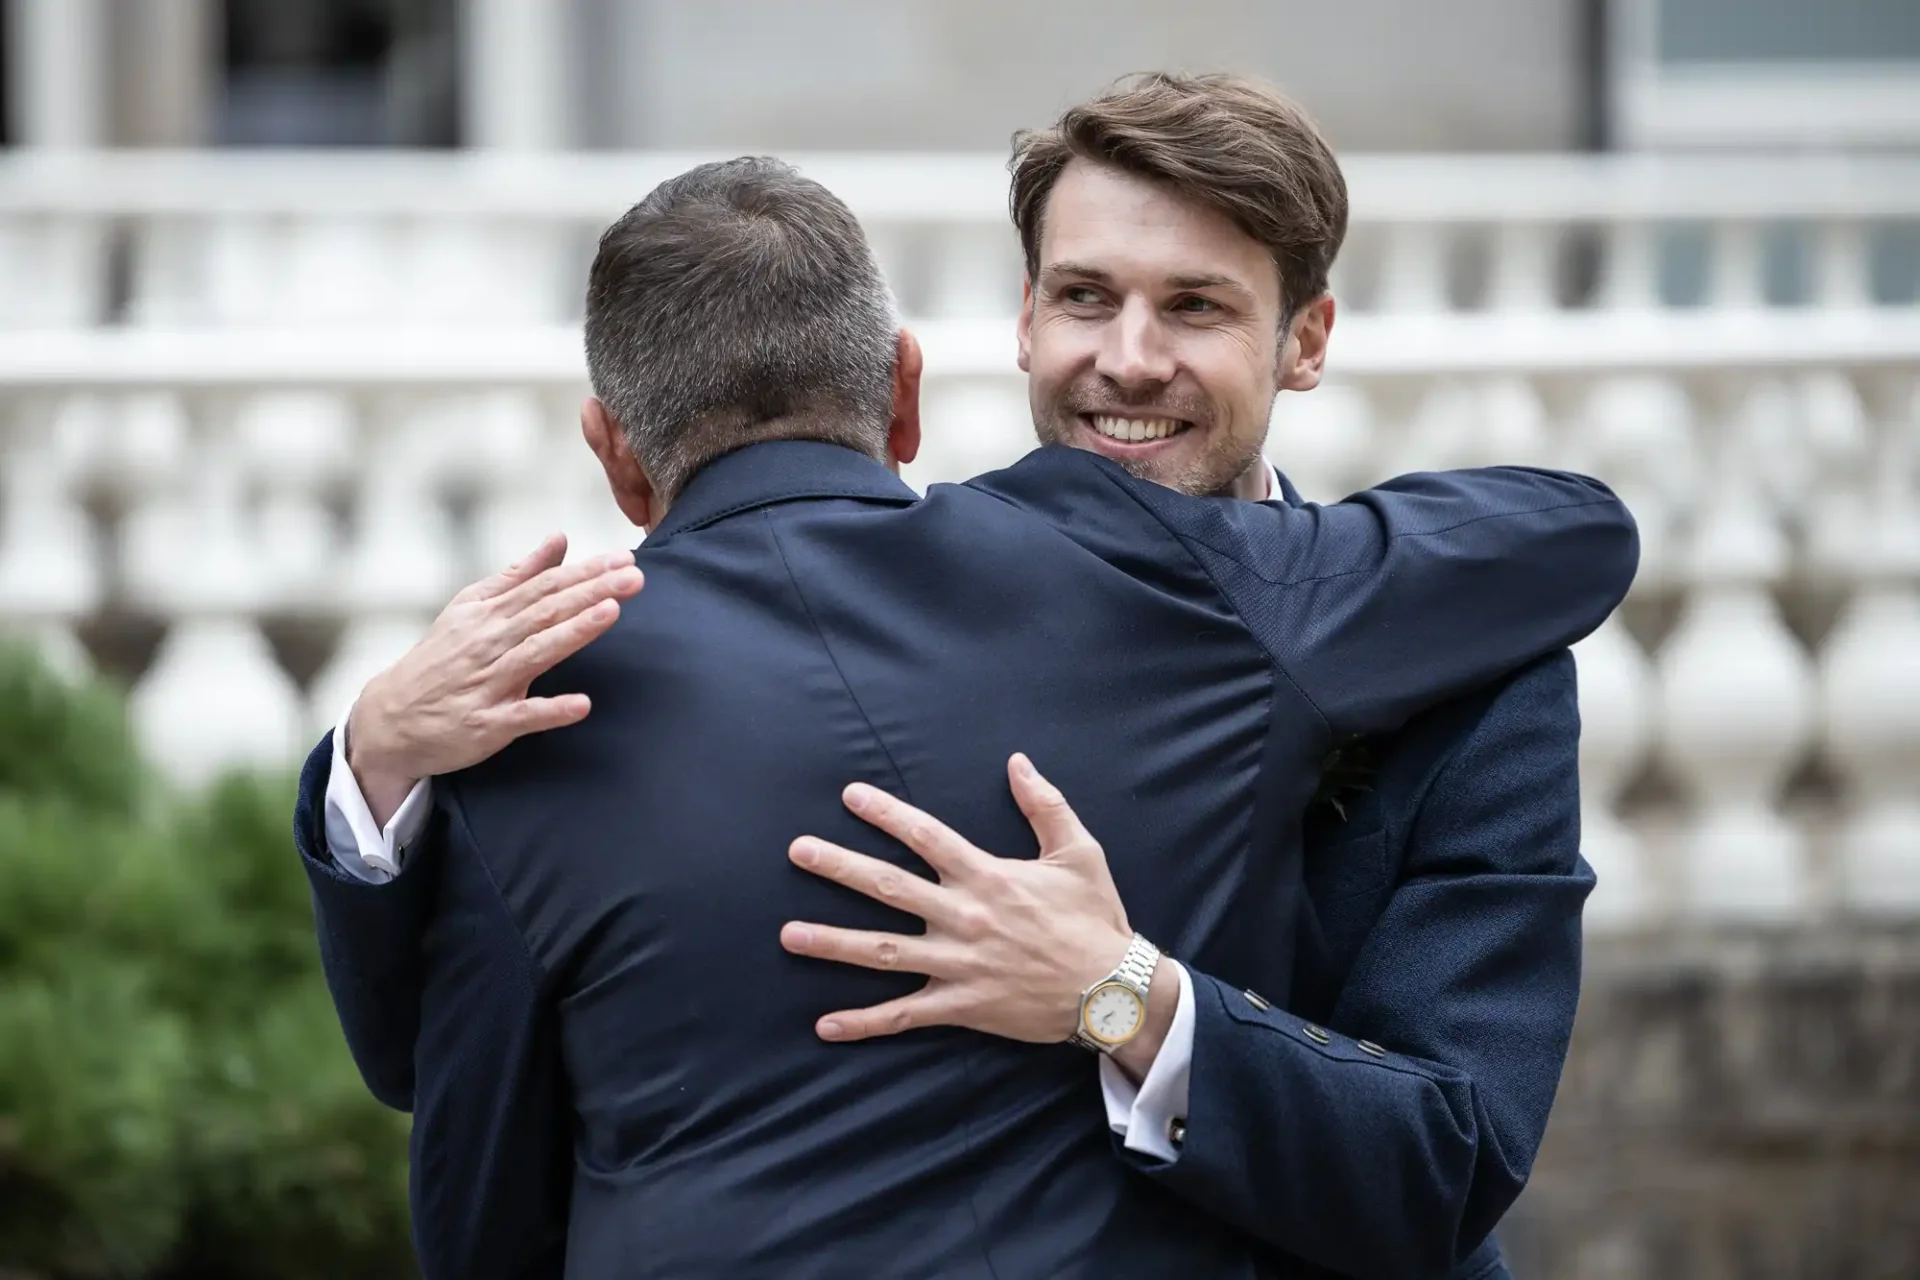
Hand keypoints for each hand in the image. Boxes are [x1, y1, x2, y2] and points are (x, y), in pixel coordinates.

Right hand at [347, 534, 643, 824]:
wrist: (390, 717)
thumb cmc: (442, 657)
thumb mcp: (472, 608)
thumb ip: (518, 575)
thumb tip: (560, 539)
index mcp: (490, 613)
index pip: (545, 586)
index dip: (586, 571)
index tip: (625, 558)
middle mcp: (490, 642)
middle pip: (547, 611)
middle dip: (592, 591)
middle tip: (634, 576)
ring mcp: (488, 683)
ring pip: (537, 653)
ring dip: (574, 632)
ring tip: (611, 612)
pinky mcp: (486, 723)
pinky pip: (522, 715)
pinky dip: (551, 710)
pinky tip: (582, 704)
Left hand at [780, 754, 1175, 1075]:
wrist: (1113, 990)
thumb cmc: (1096, 919)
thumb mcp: (1079, 852)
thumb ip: (1044, 805)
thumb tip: (1018, 762)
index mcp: (988, 876)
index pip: (926, 836)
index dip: (886, 814)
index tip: (850, 796)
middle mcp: (964, 917)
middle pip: (889, 888)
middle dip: (839, 868)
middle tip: (798, 852)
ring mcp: (958, 964)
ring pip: (883, 952)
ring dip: (833, 943)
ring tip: (788, 935)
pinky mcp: (961, 1006)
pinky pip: (904, 1015)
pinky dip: (864, 1022)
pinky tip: (825, 1025)